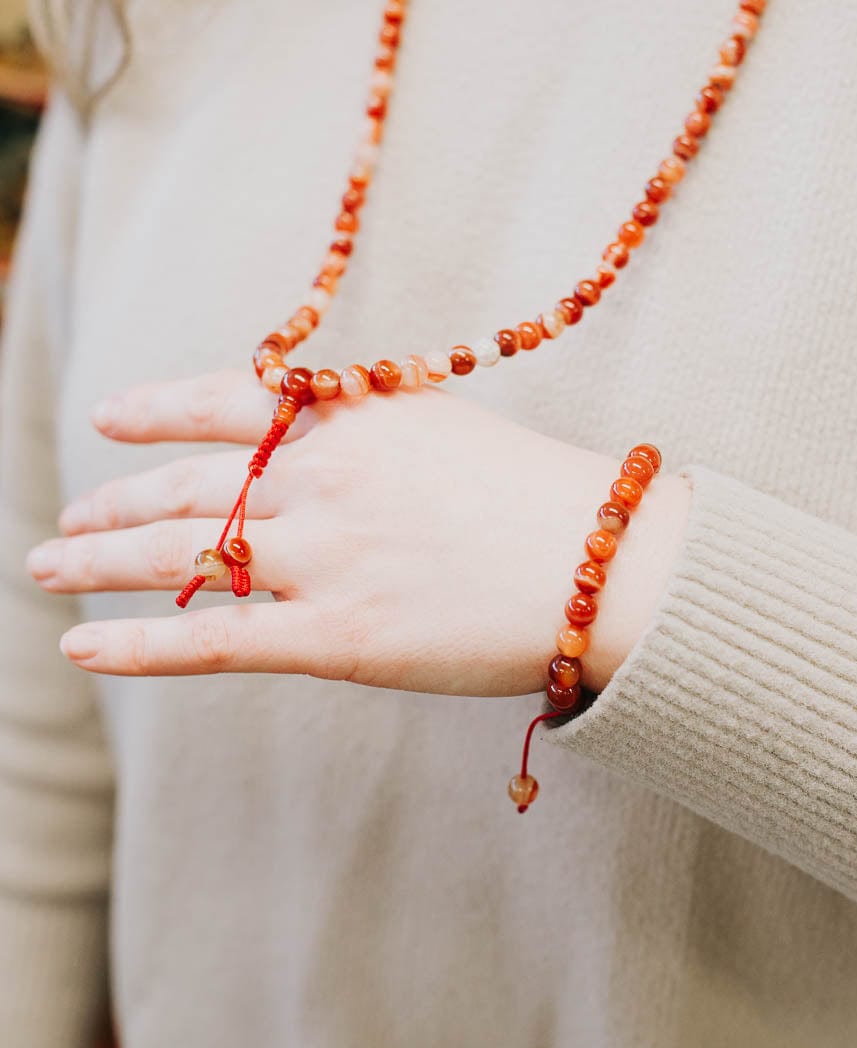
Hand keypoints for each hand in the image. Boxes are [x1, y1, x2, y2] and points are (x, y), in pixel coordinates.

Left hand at [27, 370, 689, 693]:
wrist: (610, 564)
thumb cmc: (545, 498)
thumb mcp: (450, 429)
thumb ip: (370, 431)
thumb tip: (307, 446)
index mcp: (358, 420)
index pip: (230, 400)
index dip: (159, 409)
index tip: (111, 418)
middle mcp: (326, 478)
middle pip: (188, 485)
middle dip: (116, 500)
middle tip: (69, 514)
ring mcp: (327, 556)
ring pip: (179, 556)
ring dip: (98, 560)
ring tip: (44, 566)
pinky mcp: (341, 635)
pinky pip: (215, 641)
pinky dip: (138, 645)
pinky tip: (80, 646)